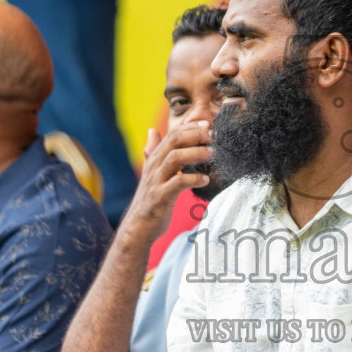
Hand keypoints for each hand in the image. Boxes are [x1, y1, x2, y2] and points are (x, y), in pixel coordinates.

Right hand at [118, 123, 212, 239]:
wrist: (139, 226)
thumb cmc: (150, 199)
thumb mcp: (151, 172)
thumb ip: (152, 151)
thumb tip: (152, 130)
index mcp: (154, 159)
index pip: (172, 134)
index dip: (190, 127)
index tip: (207, 125)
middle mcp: (154, 167)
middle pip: (173, 141)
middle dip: (194, 135)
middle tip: (213, 136)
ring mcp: (156, 181)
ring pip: (175, 158)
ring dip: (196, 153)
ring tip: (212, 154)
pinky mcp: (161, 197)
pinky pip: (178, 183)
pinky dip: (194, 179)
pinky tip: (206, 180)